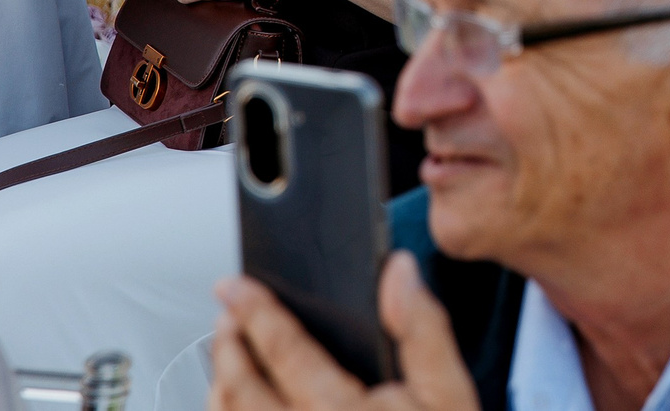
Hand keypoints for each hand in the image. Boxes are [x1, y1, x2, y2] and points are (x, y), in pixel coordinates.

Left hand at [210, 257, 479, 410]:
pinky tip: (234, 408)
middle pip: (240, 387)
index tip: (235, 286)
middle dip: (228, 343)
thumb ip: (423, 330)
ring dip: (218, 386)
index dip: (256, 311)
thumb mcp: (450, 396)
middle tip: (227, 315)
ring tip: (224, 361)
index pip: (284, 350)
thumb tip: (399, 272)